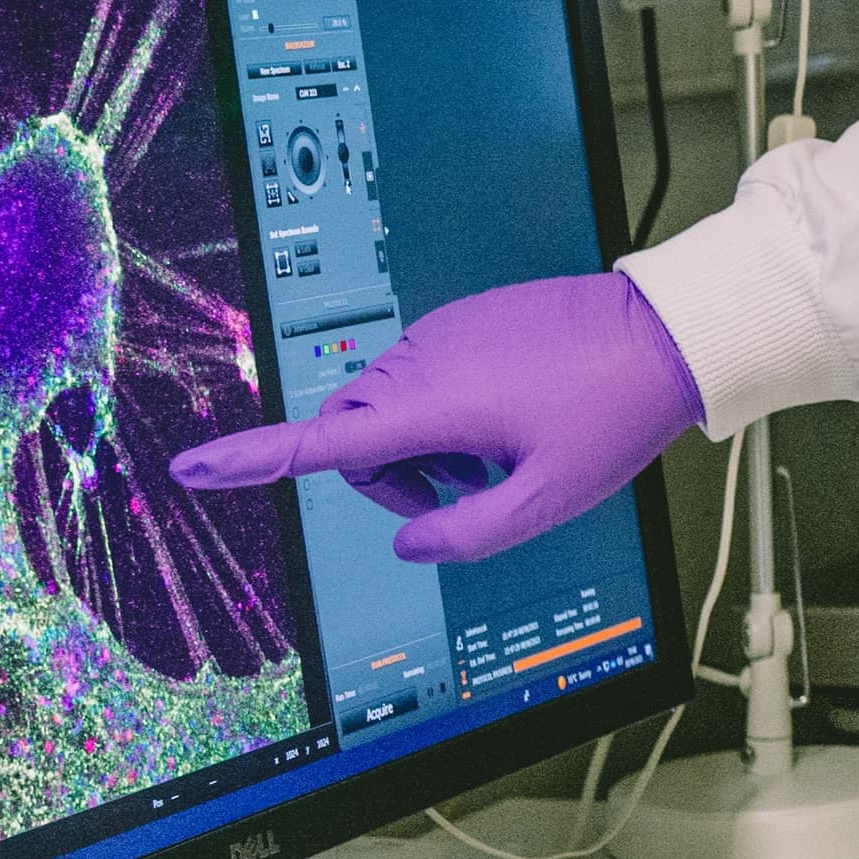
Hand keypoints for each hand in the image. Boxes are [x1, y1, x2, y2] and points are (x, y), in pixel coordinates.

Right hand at [170, 272, 702, 564]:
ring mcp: (443, 332)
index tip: (192, 466)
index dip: (250, 459)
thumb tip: (409, 540)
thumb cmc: (612, 413)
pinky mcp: (465, 318)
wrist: (667, 334)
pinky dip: (443, 411)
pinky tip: (506, 418)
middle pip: (353, 435)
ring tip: (496, 455)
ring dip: (420, 446)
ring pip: (387, 406)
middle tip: (464, 496)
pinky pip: (423, 374)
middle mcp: (422, 359)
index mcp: (431, 403)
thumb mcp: (545, 501)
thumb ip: (465, 536)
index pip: (318, 442)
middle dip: (388, 479)